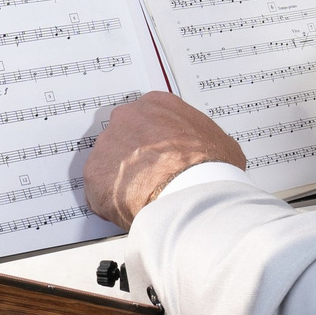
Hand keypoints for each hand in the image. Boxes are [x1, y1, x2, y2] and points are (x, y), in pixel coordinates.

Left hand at [83, 92, 246, 227]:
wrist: (191, 192)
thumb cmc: (208, 167)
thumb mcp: (221, 143)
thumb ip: (202, 140)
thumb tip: (208, 154)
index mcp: (157, 104)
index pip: (148, 118)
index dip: (154, 141)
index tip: (159, 155)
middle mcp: (128, 117)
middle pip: (124, 137)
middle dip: (134, 157)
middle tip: (151, 177)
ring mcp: (107, 144)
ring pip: (110, 163)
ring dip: (122, 179)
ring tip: (143, 198)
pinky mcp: (94, 173)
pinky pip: (99, 190)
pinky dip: (112, 201)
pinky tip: (131, 209)